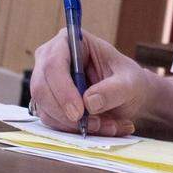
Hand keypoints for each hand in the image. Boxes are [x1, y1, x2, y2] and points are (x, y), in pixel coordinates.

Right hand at [30, 29, 154, 135]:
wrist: (128, 95)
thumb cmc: (127, 80)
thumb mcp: (130, 82)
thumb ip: (113, 90)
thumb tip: (89, 102)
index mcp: (69, 41)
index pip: (53, 63)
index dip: (62, 89)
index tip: (79, 112)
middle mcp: (50, 59)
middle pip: (41, 88)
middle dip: (66, 113)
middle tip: (93, 125)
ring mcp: (46, 83)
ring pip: (46, 109)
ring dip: (74, 125)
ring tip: (107, 125)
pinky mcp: (48, 104)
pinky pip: (53, 122)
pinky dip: (75, 130)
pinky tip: (100, 127)